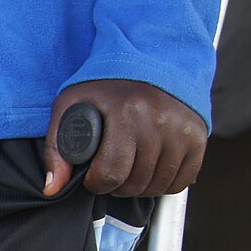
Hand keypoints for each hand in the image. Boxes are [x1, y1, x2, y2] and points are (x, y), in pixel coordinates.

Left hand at [42, 80, 206, 198]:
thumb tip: (53, 189)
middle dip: (116, 185)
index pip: (110, 174)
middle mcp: (159, 119)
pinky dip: (163, 183)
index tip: (94, 172)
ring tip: (129, 167)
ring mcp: (182, 128)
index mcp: (126, 111)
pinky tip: (150, 168)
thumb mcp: (71, 106)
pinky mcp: (198, 135)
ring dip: (139, 186)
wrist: (149, 61)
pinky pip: (181, 181)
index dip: (96, 182)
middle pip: (134, 184)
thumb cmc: (105, 88)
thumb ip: (57, 149)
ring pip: (157, 186)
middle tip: (111, 168)